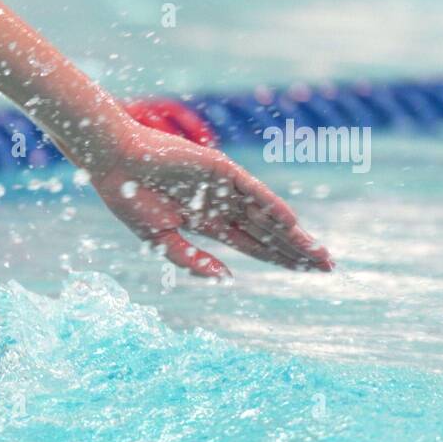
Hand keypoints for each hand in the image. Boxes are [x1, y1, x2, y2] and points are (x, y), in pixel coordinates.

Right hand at [86, 123, 332, 278]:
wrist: (115, 164)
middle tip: (327, 267)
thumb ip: (191, 260)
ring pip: (267, 215)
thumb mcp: (160, 240)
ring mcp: (224, 187)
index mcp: (208, 223)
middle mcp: (222, 206)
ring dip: (294, 234)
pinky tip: (292, 223)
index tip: (305, 273)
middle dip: (296, 251)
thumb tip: (226, 276)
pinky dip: (272, 206)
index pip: (254, 245)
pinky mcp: (220, 170)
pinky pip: (253, 190)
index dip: (279, 259)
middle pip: (269, 233)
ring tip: (319, 253)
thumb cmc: (130, 200)